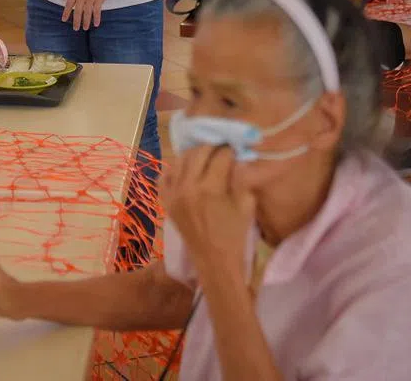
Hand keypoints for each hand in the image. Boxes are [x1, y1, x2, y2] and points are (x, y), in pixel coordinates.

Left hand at [62, 0, 110, 30]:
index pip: (69, 4)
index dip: (66, 12)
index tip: (63, 19)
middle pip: (78, 11)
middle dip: (76, 21)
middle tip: (75, 28)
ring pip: (87, 13)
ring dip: (86, 22)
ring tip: (85, 28)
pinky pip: (97, 11)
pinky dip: (96, 18)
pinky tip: (96, 24)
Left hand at [160, 144, 254, 283]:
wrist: (215, 262)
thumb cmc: (235, 236)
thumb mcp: (246, 205)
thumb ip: (241, 178)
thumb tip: (238, 157)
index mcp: (211, 189)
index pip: (220, 156)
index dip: (230, 150)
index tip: (236, 148)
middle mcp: (188, 187)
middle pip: (198, 153)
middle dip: (212, 147)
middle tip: (222, 148)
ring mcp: (174, 194)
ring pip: (180, 160)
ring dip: (194, 154)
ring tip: (206, 156)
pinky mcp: (166, 202)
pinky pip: (164, 176)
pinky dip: (174, 168)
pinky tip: (186, 168)